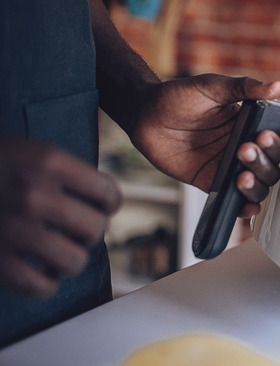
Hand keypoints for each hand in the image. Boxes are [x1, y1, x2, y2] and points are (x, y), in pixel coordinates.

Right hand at [0, 136, 120, 296]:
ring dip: (70, 259)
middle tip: (75, 229)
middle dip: (89, 231)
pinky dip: (45, 284)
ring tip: (59, 251)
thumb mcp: (31, 151)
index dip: (108, 203)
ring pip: (74, 261)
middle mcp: (34, 194)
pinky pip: (39, 286)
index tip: (99, 206)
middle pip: (96, 229)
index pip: (108, 193)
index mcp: (48, 162)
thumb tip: (105, 203)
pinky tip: (38, 271)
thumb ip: (68, 173)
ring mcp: (13, 228)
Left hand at [129, 75, 279, 216]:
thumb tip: (276, 87)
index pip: (276, 140)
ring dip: (257, 185)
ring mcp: (229, 167)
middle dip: (263, 162)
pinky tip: (247, 207)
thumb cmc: (177, 97)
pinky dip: (244, 207)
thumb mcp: (213, 86)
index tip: (264, 135)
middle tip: (244, 149)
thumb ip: (245, 88)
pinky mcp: (212, 183)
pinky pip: (234, 199)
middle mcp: (243, 147)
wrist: (144, 115)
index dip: (275, 143)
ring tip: (242, 176)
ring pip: (258, 185)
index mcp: (250, 125)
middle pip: (271, 166)